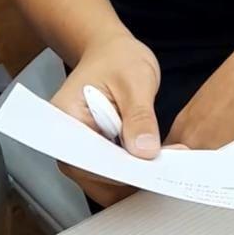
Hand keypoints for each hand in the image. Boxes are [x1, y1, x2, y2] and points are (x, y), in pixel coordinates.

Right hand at [51, 30, 175, 207]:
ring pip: (108, 182)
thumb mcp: (134, 79)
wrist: (110, 52)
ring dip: (137, 175)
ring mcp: (80, 154)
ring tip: (166, 159)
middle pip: (98, 177)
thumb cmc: (117, 58)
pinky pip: (115, 175)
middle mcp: (66, 144)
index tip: (153, 170)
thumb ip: (139, 115)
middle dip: (134, 175)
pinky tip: (155, 157)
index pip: (91, 161)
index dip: (123, 170)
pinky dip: (135, 170)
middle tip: (169, 165)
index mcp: (64, 121)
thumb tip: (144, 152)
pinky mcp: (96, 156)